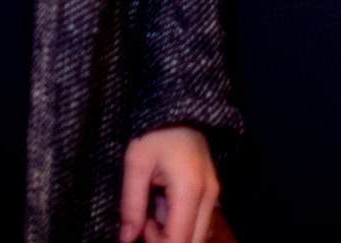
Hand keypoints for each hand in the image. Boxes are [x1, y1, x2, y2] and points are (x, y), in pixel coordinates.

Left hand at [120, 124, 218, 242]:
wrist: (179, 109)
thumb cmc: (156, 132)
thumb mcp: (136, 164)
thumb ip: (132, 205)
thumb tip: (127, 239)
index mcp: (190, 190)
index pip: (179, 239)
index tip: (140, 228)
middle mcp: (209, 196)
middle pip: (193, 241)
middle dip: (167, 241)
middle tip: (146, 222)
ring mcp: (214, 194)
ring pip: (197, 234)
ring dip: (174, 233)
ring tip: (153, 211)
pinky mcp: (211, 192)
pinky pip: (198, 221)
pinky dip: (179, 223)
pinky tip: (163, 205)